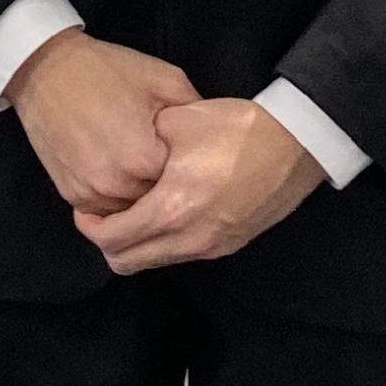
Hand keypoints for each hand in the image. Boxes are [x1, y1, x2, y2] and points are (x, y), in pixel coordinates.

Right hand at [7, 28, 199, 214]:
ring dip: (140, 197)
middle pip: (157, 204)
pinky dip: (115, 198)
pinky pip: (104, 211)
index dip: (191, 172)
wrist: (45, 69)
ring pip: (130, 212)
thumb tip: (217, 139)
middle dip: (166, 188)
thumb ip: (197, 113)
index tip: (195, 161)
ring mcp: (89, 193)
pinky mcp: (70, 194)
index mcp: (143, 158)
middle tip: (170, 166)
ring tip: (143, 170)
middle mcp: (115, 184)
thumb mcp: (166, 80)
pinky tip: (120, 174)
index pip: (184, 185)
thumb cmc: (108, 71)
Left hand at [74, 98, 325, 273]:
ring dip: (136, 243)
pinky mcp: (230, 245)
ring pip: (154, 261)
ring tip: (135, 210)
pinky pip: (180, 255)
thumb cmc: (238, 128)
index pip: (111, 240)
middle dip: (107, 241)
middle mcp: (189, 239)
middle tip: (104, 214)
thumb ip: (138, 141)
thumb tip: (117, 151)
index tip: (86, 208)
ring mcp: (211, 247)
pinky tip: (166, 211)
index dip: (89, 226)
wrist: (299, 144)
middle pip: (126, 263)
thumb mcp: (177, 122)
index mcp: (171, 210)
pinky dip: (163, 241)